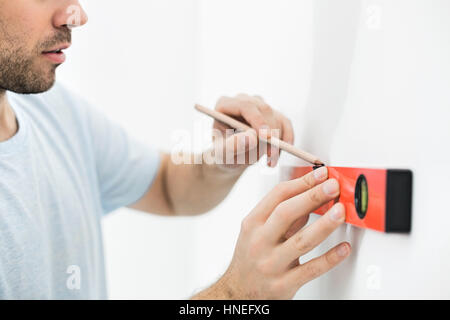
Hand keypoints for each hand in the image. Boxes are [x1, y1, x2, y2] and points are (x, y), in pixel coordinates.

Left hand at [211, 94, 293, 170]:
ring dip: (276, 142)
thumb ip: (232, 146)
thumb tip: (251, 137)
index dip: (258, 120)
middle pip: (264, 111)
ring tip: (267, 161)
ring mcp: (258, 106)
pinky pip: (285, 124)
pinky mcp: (272, 114)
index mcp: (225, 104)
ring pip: (276, 119)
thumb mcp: (223, 155)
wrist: (231, 158)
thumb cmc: (223, 155)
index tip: (267, 138)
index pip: (246, 106)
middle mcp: (243, 100)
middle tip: (270, 156)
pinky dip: (286, 140)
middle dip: (269, 136)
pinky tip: (279, 155)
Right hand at [217, 167, 349, 298]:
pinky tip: (343, 248)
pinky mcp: (284, 285)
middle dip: (312, 197)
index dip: (301, 183)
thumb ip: (281, 216)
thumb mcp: (256, 232)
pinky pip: (311, 270)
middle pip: (286, 213)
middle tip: (332, 186)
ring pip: (302, 241)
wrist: (237, 292)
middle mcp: (260, 242)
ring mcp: (271, 264)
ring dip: (324, 224)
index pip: (277, 196)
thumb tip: (310, 196)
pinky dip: (330, 258)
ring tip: (341, 211)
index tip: (320, 174)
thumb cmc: (249, 258)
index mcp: (253, 224)